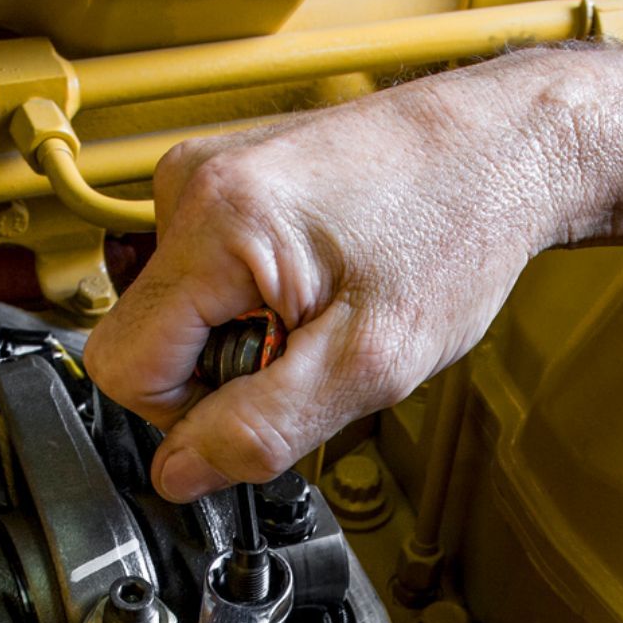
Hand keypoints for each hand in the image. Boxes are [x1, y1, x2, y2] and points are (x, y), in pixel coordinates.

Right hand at [84, 50, 584, 498]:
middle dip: (221, 372)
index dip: (187, 415)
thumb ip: (263, 430)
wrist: (502, 148)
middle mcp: (193, 183)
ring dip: (241, 334)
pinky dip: (253, 298)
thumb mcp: (370, 363)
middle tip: (312, 349)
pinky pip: (203, 275)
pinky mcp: (227, 177)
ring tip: (325, 309)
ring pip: (175, 310)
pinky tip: (319, 282)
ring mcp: (207, 173)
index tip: (267, 400)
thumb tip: (180, 474)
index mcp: (217, 223)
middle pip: (145, 337)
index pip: (121, 368)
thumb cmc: (457, 231)